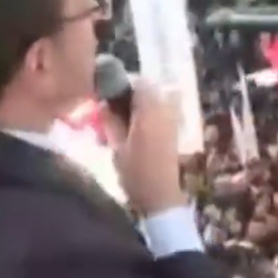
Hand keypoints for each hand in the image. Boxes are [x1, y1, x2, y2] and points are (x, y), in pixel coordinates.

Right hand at [97, 78, 187, 214]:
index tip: (104, 94)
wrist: (161, 197)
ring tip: (117, 125)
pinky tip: (130, 134)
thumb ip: (110, 120)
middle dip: (127, 96)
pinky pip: (158, 114)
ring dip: (135, 108)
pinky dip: (144, 118)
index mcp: (151, 109)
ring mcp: (173, 120)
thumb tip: (104, 102)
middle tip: (108, 111)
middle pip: (146, 90)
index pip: (138, 81)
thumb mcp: (116, 146)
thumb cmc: (136, 172)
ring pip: (152, 102)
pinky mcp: (174, 132)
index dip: (120, 84)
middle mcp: (166, 109)